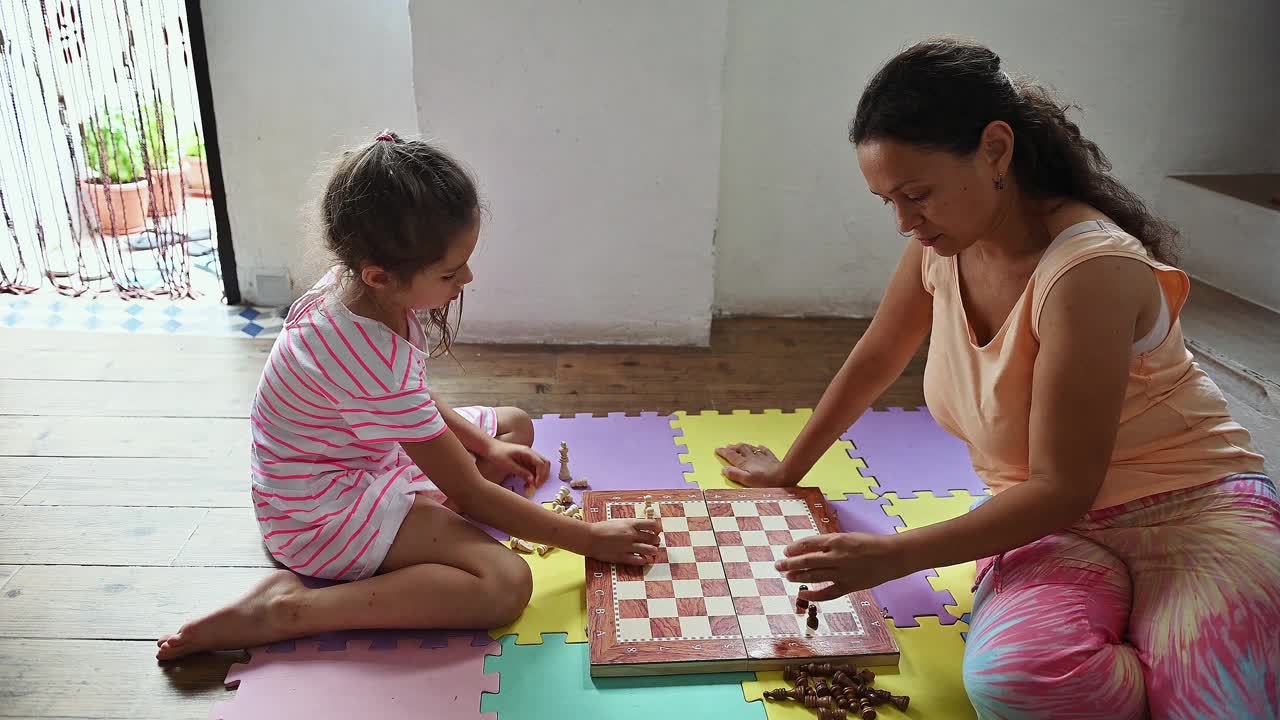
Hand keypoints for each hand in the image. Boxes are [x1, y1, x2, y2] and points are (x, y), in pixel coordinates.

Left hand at [483, 441, 549, 488]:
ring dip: (539, 477)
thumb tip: (532, 480)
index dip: (541, 475)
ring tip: (531, 486)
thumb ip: (521, 472)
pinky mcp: (525, 460)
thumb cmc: (497, 454)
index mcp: (527, 452)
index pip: (541, 463)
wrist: (490, 447)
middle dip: (543, 476)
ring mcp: (528, 456)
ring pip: (541, 467)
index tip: (536, 485)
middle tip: (536, 486)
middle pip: (545, 464)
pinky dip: (533, 476)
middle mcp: (530, 453)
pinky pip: (534, 469)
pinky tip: (527, 483)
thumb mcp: (508, 464)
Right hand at [587, 519, 661, 565]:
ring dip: (653, 551)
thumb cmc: (602, 528)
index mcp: (630, 524)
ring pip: (650, 550)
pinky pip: (639, 560)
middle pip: (653, 538)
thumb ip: (631, 525)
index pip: (652, 524)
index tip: (657, 531)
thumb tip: (643, 528)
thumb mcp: (619, 521)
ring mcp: (628, 547)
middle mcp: (631, 535)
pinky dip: (644, 560)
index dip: (657, 528)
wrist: (589, 537)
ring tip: (652, 551)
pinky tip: (643, 559)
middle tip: (655, 542)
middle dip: (656, 541)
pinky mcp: (623, 557)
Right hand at [715, 443, 792, 486]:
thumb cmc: (765, 481)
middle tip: (727, 446)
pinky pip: (763, 450)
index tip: (717, 449)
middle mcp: (752, 458)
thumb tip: (724, 469)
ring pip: (750, 448)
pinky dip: (759, 448)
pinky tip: (759, 446)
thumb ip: (735, 474)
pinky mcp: (771, 458)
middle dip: (732, 447)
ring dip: (743, 446)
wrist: (784, 476)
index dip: (723, 452)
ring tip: (738, 445)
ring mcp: (762, 457)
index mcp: (745, 463)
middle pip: (740, 449)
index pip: (731, 456)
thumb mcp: (747, 480)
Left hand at [775, 532, 907, 601]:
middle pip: (806, 561)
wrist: (892, 556)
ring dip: (797, 577)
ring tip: (787, 577)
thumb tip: (810, 550)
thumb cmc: (870, 543)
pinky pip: (827, 593)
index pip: (808, 543)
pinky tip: (803, 594)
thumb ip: (830, 543)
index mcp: (836, 540)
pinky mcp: (848, 586)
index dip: (794, 548)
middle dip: (789, 563)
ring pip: (813, 576)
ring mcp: (842, 572)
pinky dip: (813, 595)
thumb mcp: (848, 537)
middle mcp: (836, 556)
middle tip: (778, 565)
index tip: (786, 551)